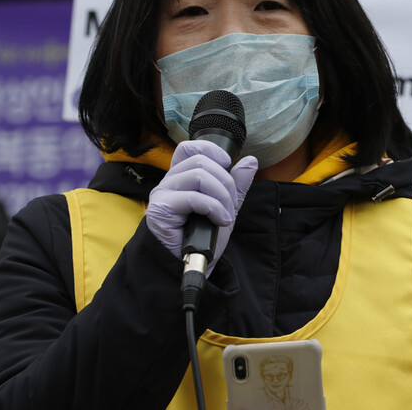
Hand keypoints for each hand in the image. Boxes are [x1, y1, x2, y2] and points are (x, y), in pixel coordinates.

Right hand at [145, 140, 257, 269]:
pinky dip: (214, 208)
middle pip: (201, 161)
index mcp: (182, 177)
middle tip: (230, 205)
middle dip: (225, 182)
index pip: (189, 148)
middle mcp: (169, 182)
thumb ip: (237, 184)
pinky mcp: (160, 209)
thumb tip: (250, 160)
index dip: (210, 150)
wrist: (191, 265)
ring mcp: (163, 194)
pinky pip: (194, 197)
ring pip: (199, 175)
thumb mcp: (226, 206)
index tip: (227, 164)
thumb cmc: (204, 237)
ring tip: (225, 215)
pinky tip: (219, 220)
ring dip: (221, 196)